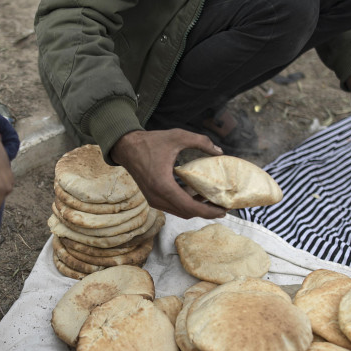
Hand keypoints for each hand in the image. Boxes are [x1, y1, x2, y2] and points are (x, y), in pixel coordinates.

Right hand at [110, 129, 227, 219]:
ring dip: (196, 208)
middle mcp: (158, 198)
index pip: (191, 208)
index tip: (224, 210)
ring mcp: (153, 200)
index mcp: (164, 186)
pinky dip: (186, 203)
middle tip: (223, 206)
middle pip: (187, 213)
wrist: (126, 147)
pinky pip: (173, 206)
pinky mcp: (152, 198)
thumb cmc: (151, 142)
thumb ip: (200, 141)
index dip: (209, 211)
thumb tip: (220, 151)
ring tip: (212, 200)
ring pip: (180, 212)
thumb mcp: (177, 136)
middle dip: (206, 212)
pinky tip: (196, 193)